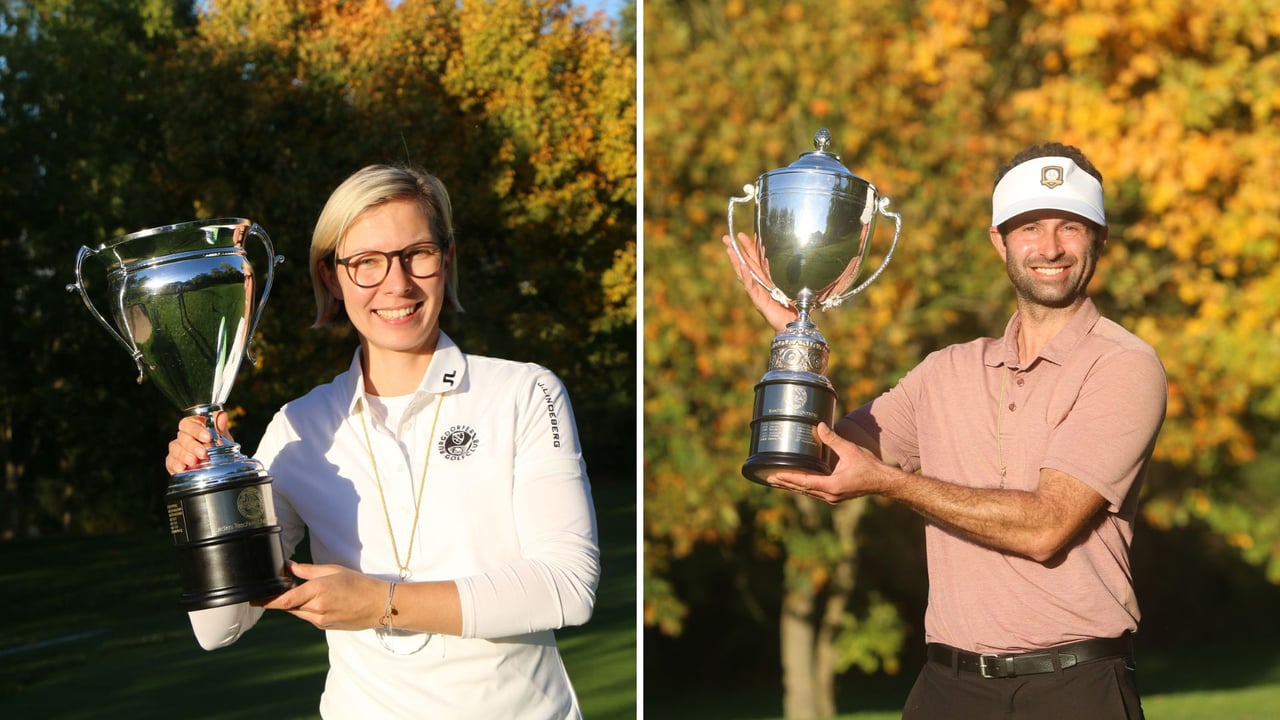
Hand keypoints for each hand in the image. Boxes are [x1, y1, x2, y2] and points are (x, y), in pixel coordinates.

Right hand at [165, 411, 231, 474]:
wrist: (220, 466)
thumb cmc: (219, 448)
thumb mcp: (223, 438)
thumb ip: (221, 428)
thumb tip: (221, 416)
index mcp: (194, 427)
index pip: (187, 423)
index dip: (196, 429)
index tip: (208, 437)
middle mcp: (183, 437)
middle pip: (182, 437)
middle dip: (192, 445)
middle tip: (203, 453)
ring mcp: (177, 450)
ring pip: (175, 449)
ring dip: (184, 455)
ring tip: (194, 462)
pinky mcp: (173, 463)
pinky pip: (170, 462)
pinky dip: (175, 465)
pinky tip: (182, 468)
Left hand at [260, 561, 385, 630]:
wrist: (378, 605)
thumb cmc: (359, 584)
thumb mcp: (333, 571)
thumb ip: (308, 570)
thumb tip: (289, 566)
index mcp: (318, 592)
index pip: (285, 600)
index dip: (267, 601)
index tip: (254, 599)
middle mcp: (317, 609)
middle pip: (289, 607)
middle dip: (281, 598)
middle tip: (279, 587)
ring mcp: (321, 621)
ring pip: (297, 613)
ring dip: (295, 603)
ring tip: (303, 591)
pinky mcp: (325, 627)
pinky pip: (308, 617)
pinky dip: (306, 609)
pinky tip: (317, 600)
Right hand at [722, 232, 797, 332]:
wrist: (793, 324)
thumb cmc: (794, 306)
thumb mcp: (791, 284)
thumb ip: (788, 273)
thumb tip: (797, 254)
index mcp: (766, 278)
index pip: (755, 259)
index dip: (748, 246)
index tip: (741, 234)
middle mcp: (759, 283)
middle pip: (745, 263)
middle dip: (735, 250)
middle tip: (724, 238)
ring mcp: (756, 292)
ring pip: (744, 274)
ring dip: (736, 261)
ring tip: (729, 249)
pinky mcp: (758, 301)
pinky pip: (751, 287)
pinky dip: (746, 277)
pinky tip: (742, 267)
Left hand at [766, 423, 887, 502]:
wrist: (883, 481)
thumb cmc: (869, 467)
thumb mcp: (850, 450)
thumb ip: (833, 439)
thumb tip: (820, 426)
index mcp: (832, 486)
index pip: (804, 482)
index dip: (789, 478)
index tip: (775, 475)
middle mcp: (830, 495)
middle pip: (802, 489)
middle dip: (786, 483)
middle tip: (769, 478)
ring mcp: (832, 497)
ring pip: (808, 492)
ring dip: (793, 486)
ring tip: (779, 481)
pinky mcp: (835, 496)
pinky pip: (815, 492)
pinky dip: (804, 487)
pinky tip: (798, 482)